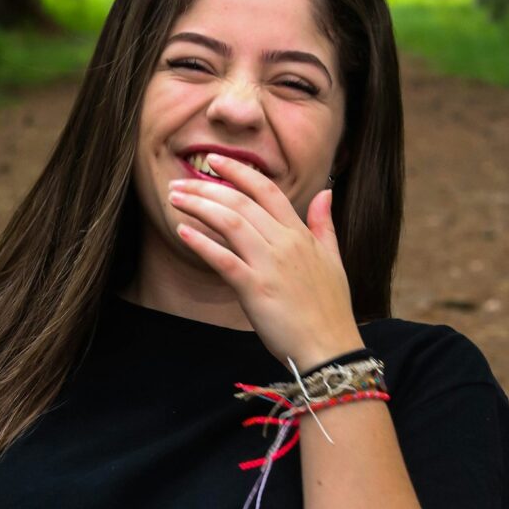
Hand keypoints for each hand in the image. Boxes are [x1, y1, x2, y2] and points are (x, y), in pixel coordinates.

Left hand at [168, 153, 364, 369]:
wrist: (329, 348)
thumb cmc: (330, 308)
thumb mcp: (333, 259)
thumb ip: (324, 224)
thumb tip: (326, 192)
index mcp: (300, 234)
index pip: (267, 190)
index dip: (239, 171)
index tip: (214, 161)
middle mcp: (284, 244)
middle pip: (241, 202)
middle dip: (207, 187)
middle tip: (180, 182)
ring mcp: (269, 265)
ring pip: (231, 223)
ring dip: (199, 207)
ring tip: (175, 199)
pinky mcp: (255, 289)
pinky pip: (224, 260)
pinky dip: (201, 243)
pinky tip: (182, 232)